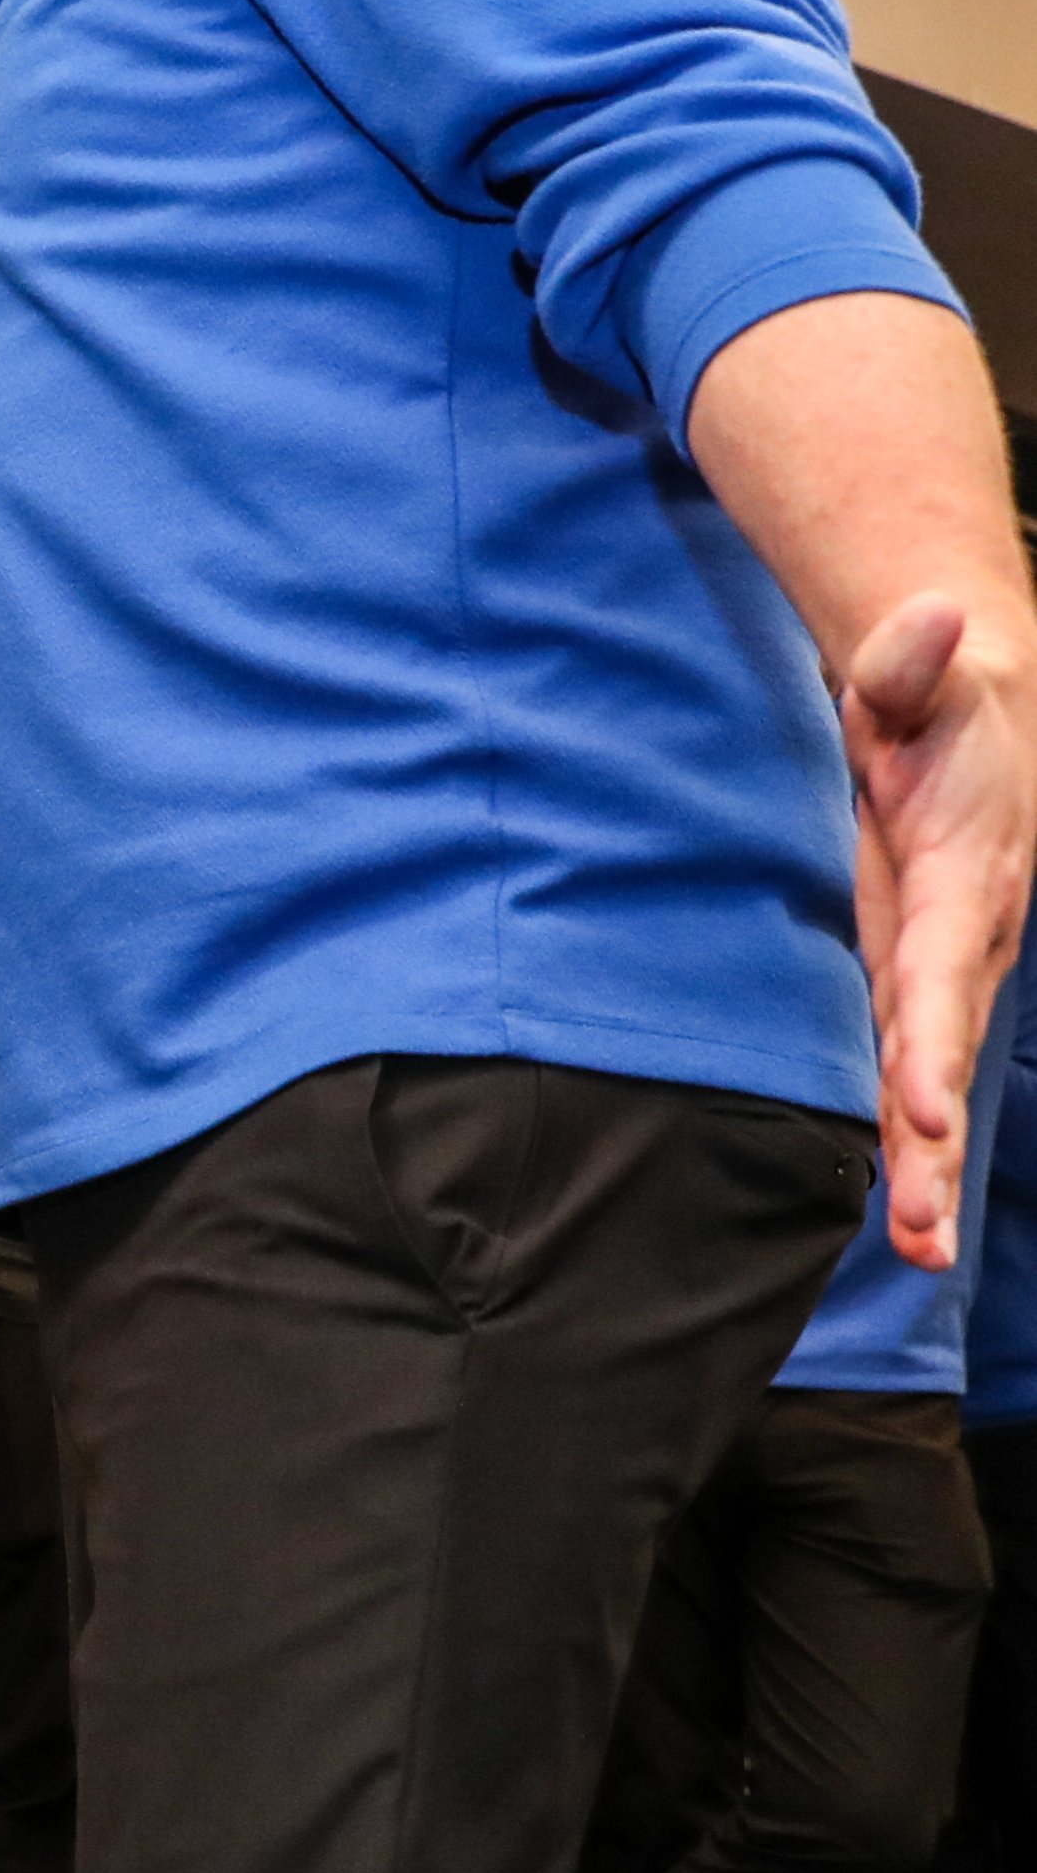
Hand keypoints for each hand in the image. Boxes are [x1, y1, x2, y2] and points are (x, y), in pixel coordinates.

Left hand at [843, 595, 1036, 1265]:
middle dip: (934, 1144)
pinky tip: (904, 1224)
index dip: (931, 1036)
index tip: (920, 1102)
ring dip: (926, 1172)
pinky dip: (910, 1148)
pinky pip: (911, 1076)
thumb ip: (909, 664)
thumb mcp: (911, 678)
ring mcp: (944, 973)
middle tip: (922, 1232)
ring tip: (917, 1253)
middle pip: (945, 1052)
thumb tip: (933, 619)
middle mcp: (966, 940)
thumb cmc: (930, 706)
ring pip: (934, 1083)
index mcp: (967, 877)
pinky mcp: (918, 989)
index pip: (945, 966)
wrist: (967, 724)